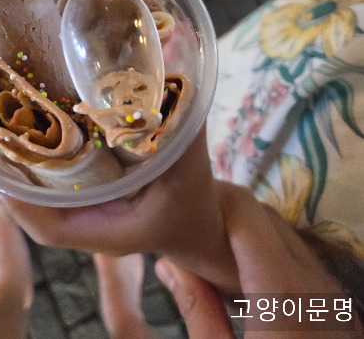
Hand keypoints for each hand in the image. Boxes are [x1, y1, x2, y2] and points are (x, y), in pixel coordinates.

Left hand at [0, 129, 239, 294]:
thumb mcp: (190, 162)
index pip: (51, 230)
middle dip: (8, 177)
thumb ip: (180, 124)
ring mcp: (86, 216)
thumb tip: (166, 71)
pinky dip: (36, 168)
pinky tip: (27, 136)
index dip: (19, 204)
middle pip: (34, 213)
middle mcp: (91, 226)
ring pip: (39, 202)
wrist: (199, 222)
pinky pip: (52, 191)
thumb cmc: (193, 198)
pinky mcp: (87, 202)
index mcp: (112, 229)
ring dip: (17, 171)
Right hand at [155, 184, 363, 337]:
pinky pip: (303, 263)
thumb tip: (169, 264)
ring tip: (208, 241)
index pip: (246, 216)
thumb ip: (198, 310)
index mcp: (284, 299)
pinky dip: (271, 254)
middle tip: (186, 220)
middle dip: (226, 211)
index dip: (213, 198)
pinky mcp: (341, 313)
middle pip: (267, 220)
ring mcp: (335, 300)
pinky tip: (244, 272)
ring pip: (287, 237)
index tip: (180, 203)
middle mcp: (317, 288)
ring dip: (248, 231)